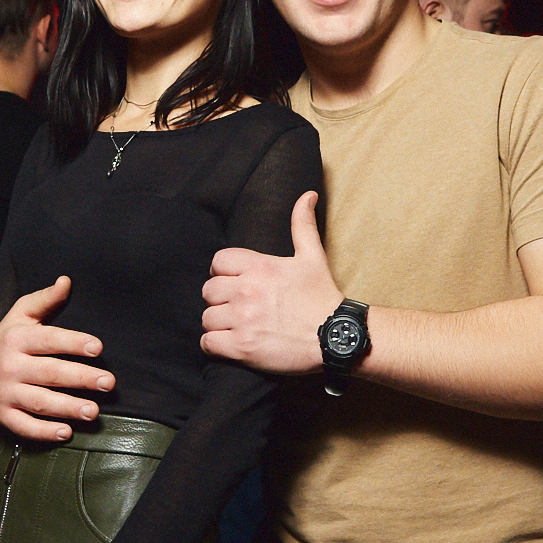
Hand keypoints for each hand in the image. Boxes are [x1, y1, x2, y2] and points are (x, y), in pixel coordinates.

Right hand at [0, 276, 113, 443]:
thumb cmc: (10, 336)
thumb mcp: (22, 313)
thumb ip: (45, 299)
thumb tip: (66, 281)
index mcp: (16, 339)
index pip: (49, 341)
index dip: (73, 343)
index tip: (97, 348)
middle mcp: (9, 366)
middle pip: (50, 373)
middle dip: (81, 378)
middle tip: (108, 382)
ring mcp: (5, 392)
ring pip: (39, 402)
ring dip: (68, 408)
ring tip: (94, 411)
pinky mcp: (3, 414)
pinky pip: (24, 426)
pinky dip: (44, 432)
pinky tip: (67, 432)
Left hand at [201, 191, 340, 374]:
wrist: (335, 336)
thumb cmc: (322, 297)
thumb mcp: (312, 256)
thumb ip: (303, 224)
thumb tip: (307, 195)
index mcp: (258, 267)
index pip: (218, 262)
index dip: (222, 273)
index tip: (233, 283)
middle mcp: (246, 291)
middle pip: (208, 291)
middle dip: (219, 300)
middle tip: (235, 308)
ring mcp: (243, 320)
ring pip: (207, 318)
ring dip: (218, 324)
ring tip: (235, 327)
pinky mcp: (242, 347)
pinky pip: (208, 343)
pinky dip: (214, 345)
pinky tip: (229, 344)